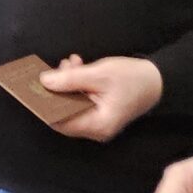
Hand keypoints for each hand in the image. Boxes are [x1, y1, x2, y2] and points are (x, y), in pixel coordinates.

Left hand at [38, 55, 164, 141]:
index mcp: (96, 125)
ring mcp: (98, 121)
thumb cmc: (132, 78)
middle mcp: (95, 129)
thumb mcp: (99, 74)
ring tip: (70, 63)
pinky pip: (81, 101)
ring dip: (67, 83)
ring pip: (71, 104)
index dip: (44, 106)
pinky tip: (78, 66)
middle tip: (54, 68)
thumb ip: (70, 79)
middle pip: (64, 113)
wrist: (159, 79)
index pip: (59, 122)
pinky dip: (76, 85)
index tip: (32, 88)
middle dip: (56, 90)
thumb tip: (44, 81)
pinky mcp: (100, 111)